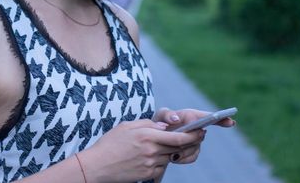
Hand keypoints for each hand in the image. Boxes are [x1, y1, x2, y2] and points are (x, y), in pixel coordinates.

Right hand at [78, 119, 204, 181]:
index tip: (201, 131)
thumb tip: (165, 127)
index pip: (178, 137)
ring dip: (169, 151)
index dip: (193, 135)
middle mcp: (152, 150)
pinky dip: (159, 161)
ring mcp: (151, 164)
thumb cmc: (110, 143)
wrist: (98, 165)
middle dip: (188, 142)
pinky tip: (147, 157)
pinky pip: (161, 166)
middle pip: (178, 148)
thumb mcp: (127, 126)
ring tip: (156, 146)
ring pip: (169, 156)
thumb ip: (147, 124)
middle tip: (195, 137)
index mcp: (147, 135)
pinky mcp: (148, 174)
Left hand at [152, 107, 235, 163]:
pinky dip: (182, 158)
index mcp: (190, 116)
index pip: (209, 116)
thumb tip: (176, 118)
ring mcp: (195, 140)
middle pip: (201, 136)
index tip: (231, 122)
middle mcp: (196, 128)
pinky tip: (173, 157)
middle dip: (190, 140)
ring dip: (184, 150)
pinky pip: (192, 157)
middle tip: (178, 140)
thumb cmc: (158, 123)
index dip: (221, 119)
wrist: (153, 139)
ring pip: (196, 147)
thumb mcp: (160, 116)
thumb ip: (166, 115)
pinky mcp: (192, 151)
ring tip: (172, 151)